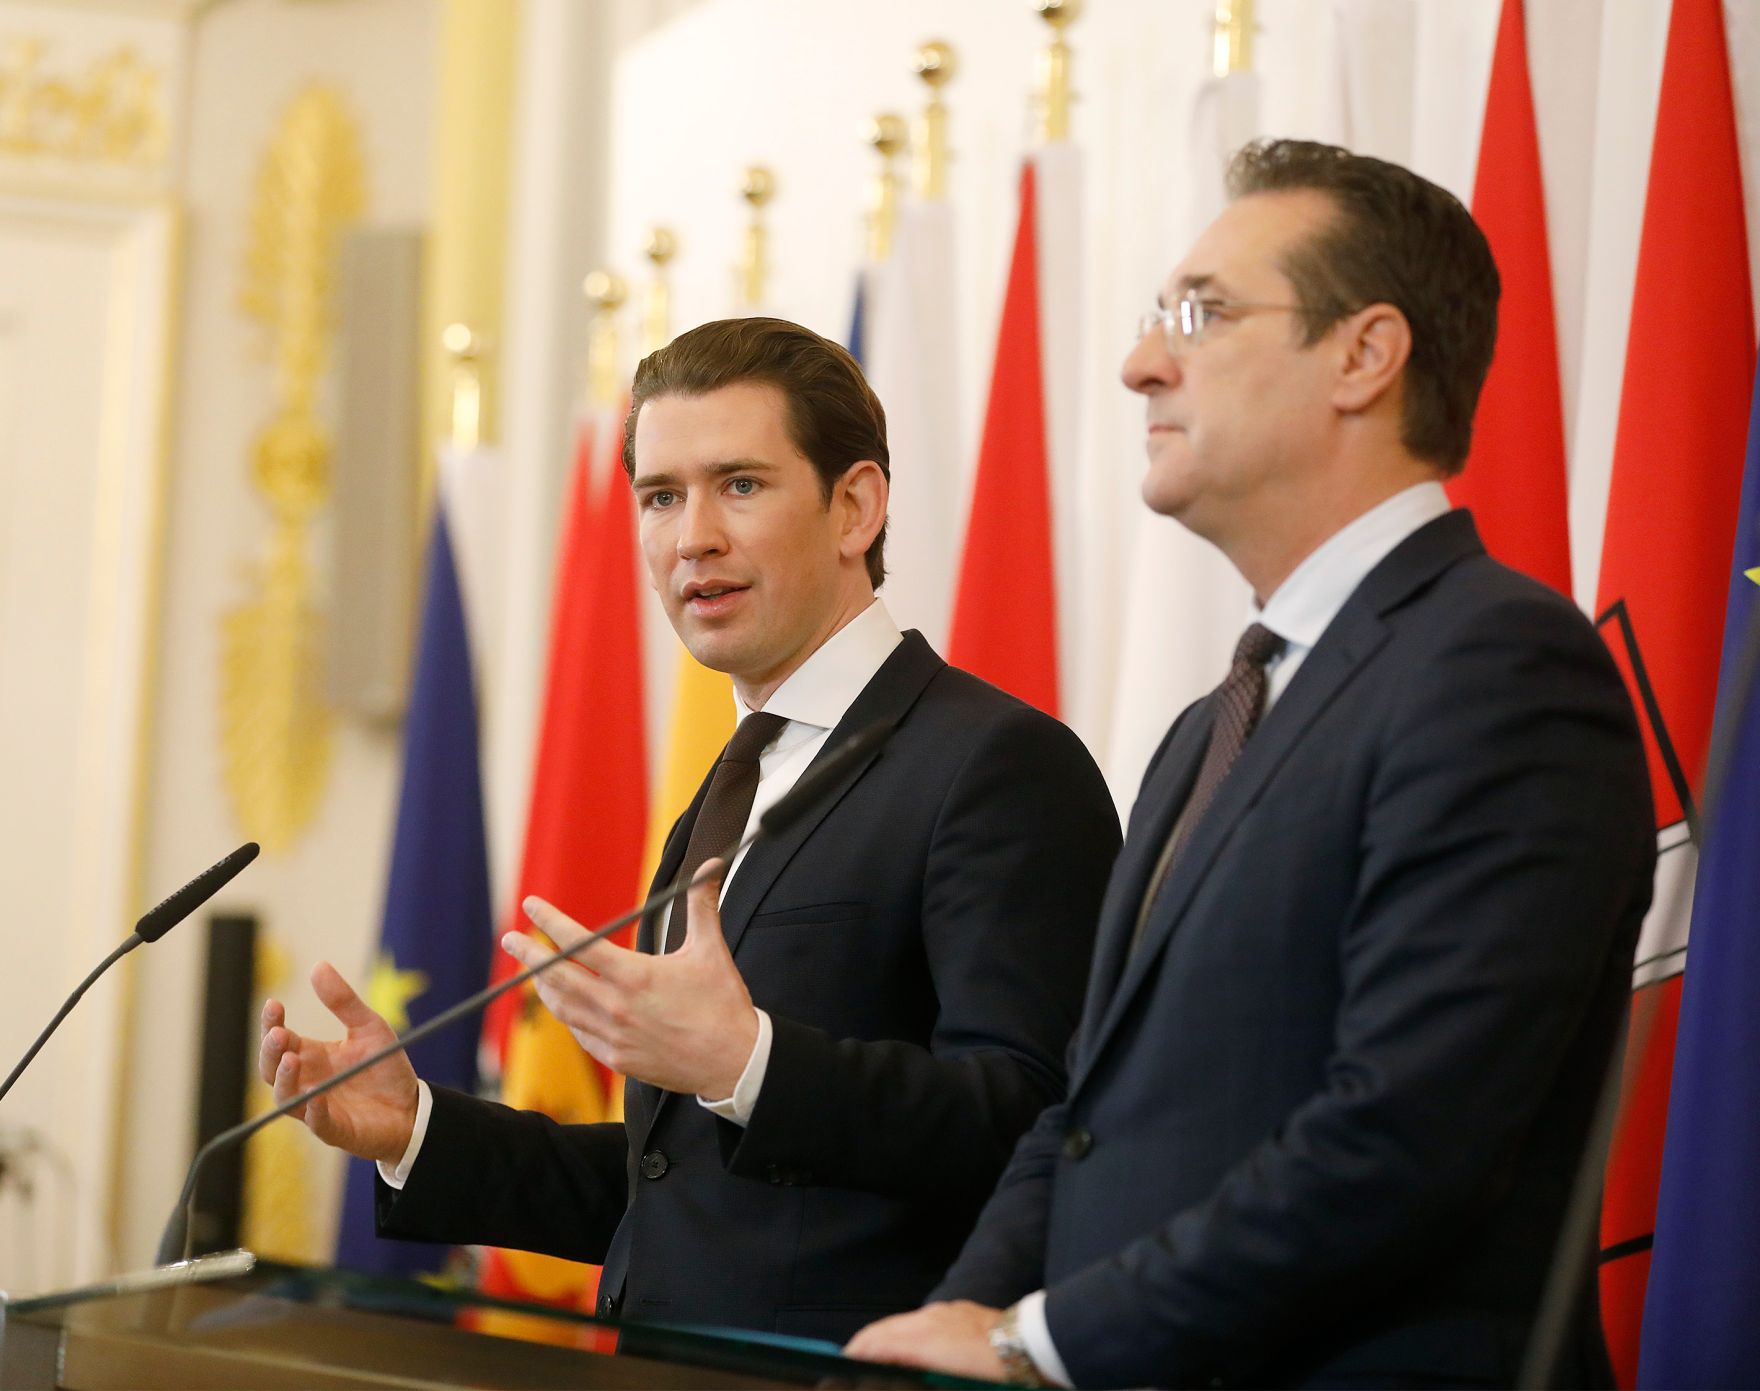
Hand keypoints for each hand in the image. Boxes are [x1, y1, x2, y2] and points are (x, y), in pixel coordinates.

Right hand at [257, 961, 419, 1164]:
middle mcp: (306, 1082)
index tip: (274, 1003)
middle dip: (270, 1051)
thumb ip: (343, 1001)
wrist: (412, 1106)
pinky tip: (317, 1097)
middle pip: (271, 1069)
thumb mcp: (369, 1027)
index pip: (280, 1040)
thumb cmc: (384, 1067)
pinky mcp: (335, 1130)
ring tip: (292, 1059)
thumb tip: (318, 965)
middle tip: (278, 1033)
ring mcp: (316, 1108)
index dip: (272, 1023)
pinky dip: (314, 1111)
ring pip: (286, 1098)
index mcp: (311, 1056)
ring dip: (285, 1079)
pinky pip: (318, 1124)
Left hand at [507, 860, 759, 1098]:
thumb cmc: (723, 1004)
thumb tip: (710, 866)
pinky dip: (569, 1016)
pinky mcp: (618, 1059)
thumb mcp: (710, 950)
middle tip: (511, 939)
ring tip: (531, 973)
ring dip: (544, 987)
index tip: (531, 905)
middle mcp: (615, 1007)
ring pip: (563, 1008)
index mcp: (634, 976)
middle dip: (529, 955)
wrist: (733, 1062)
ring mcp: (613, 1036)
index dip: (550, 922)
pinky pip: (581, 1034)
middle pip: (557, 977)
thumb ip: (701, 905)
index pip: (578, 943)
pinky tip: (567, 1006)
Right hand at [845, 1301, 1008, 1380]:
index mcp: (922, 1340)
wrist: (1033, 1346)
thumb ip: (917, 1374)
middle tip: (852, 1362)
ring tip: (876, 1357)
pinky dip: (906, 1331)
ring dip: (885, 1338)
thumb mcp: (950, 1382)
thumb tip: (901, 1373)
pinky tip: (911, 1345)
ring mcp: (943, 1312)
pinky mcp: (958, 1310)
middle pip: (883, 1329)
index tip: (841, 1365)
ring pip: (902, 1322)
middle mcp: (928, 1320)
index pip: (875, 1343)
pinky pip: (921, 1319)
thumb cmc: (995, 1374)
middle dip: (864, 1345)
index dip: (855, 1354)